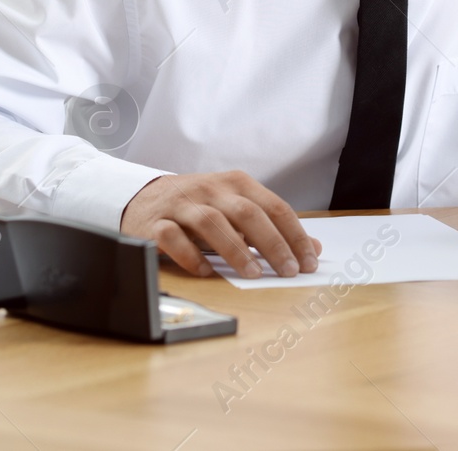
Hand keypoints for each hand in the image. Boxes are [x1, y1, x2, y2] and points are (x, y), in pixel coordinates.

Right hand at [120, 170, 321, 278]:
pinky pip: (172, 237)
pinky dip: (190, 255)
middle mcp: (210, 190)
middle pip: (246, 213)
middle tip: (288, 271)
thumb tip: (314, 249)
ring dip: (235, 250)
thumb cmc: (199, 206)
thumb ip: (273, 227)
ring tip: (253, 274)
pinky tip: (205, 272)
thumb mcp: (237, 209)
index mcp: (235, 183)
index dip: (294, 234)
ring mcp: (181, 205)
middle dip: (271, 243)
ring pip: (211, 223)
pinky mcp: (155, 223)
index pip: (273, 206)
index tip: (309, 261)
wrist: (143, 198)